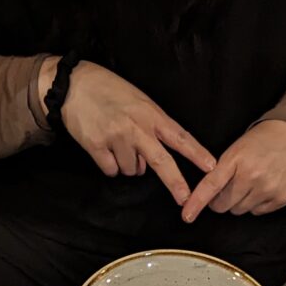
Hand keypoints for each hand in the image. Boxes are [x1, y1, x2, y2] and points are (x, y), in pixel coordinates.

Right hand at [49, 59, 215, 206]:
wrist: (74, 85)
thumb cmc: (109, 90)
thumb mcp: (138, 100)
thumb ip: (151, 125)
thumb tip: (153, 157)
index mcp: (151, 114)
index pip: (179, 137)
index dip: (197, 153)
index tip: (212, 166)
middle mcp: (137, 128)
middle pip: (161, 161)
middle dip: (175, 183)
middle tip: (185, 200)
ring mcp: (117, 138)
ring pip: (132, 170)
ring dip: (128, 165)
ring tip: (118, 144)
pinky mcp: (97, 146)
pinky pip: (112, 170)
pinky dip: (110, 165)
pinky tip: (104, 148)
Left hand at [182, 120, 285, 222]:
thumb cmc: (264, 141)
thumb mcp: (239, 147)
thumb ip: (222, 169)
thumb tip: (208, 195)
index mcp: (237, 159)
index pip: (211, 185)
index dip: (197, 202)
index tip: (186, 215)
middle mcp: (252, 176)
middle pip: (224, 205)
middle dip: (221, 201)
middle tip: (229, 189)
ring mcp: (268, 189)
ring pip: (239, 210)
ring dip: (239, 202)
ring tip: (250, 184)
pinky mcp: (281, 198)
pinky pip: (258, 212)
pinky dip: (257, 204)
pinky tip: (264, 188)